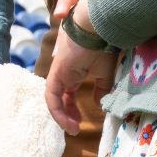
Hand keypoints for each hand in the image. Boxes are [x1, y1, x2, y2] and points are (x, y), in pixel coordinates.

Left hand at [43, 12, 115, 134]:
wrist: (98, 27)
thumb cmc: (103, 45)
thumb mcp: (105, 73)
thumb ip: (101, 90)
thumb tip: (98, 105)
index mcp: (73, 72)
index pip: (67, 94)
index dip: (71, 108)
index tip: (80, 121)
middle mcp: (63, 73)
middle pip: (58, 98)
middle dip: (65, 115)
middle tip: (74, 128)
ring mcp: (58, 73)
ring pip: (53, 100)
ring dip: (61, 118)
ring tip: (72, 129)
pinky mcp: (56, 74)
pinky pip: (51, 99)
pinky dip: (58, 113)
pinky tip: (68, 122)